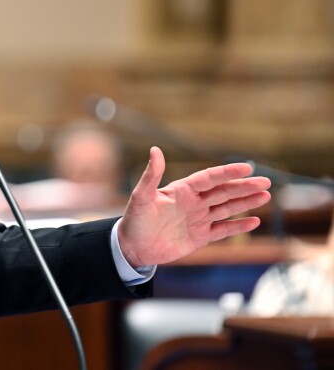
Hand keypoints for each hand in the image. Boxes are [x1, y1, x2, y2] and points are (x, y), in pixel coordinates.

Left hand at [118, 147, 270, 267]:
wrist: (132, 247)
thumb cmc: (134, 220)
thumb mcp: (141, 197)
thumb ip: (151, 176)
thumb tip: (155, 150)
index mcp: (181, 190)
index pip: (209, 178)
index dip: (227, 173)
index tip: (247, 168)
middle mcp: (193, 202)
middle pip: (223, 192)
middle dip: (244, 187)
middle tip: (266, 182)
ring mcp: (198, 219)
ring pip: (227, 208)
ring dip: (246, 203)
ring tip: (265, 196)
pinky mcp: (199, 237)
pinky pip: (223, 230)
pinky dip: (238, 226)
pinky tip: (254, 221)